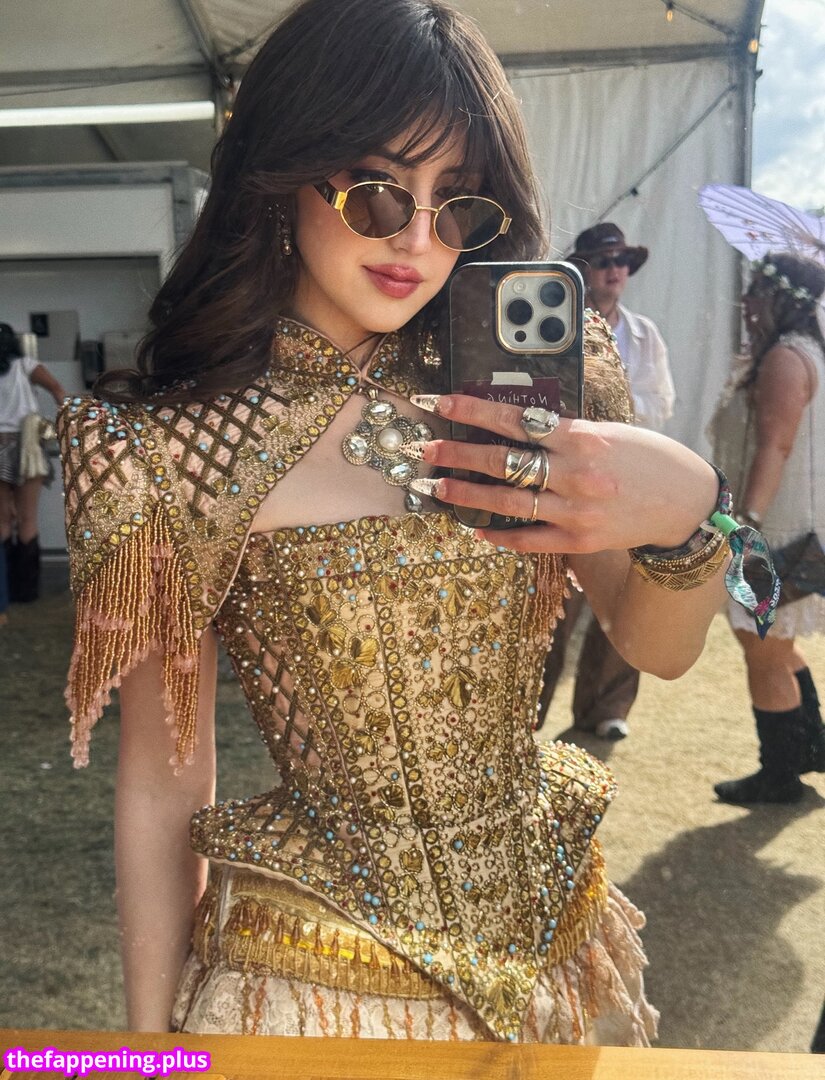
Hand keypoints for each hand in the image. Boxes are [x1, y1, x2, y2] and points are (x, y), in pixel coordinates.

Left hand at [410, 394, 718, 553]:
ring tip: (439, 486)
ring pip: (509, 501)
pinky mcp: (579, 539)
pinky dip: (500, 533)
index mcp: (582, 438)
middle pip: (503, 461)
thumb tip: (518, 425)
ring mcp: (576, 510)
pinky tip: (477, 526)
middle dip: (458, 454)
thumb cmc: (645, 459)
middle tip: (427, 449)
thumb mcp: (608, 431)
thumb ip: (564, 431)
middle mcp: (576, 473)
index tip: (443, 404)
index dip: (475, 411)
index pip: (517, 419)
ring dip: (468, 493)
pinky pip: (529, 538)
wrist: (683, 502)